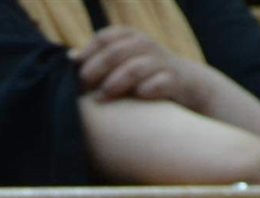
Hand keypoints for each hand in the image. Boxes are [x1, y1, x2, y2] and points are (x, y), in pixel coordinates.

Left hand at [72, 26, 200, 109]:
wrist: (188, 85)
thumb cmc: (146, 74)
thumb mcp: (124, 61)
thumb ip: (99, 59)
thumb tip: (70, 57)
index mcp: (131, 37)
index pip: (105, 38)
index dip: (88, 54)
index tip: (75, 72)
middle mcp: (146, 46)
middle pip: (116, 52)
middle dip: (97, 68)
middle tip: (83, 85)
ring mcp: (161, 62)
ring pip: (136, 68)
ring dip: (116, 82)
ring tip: (102, 96)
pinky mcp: (175, 81)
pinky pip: (161, 83)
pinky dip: (147, 90)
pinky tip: (137, 98)